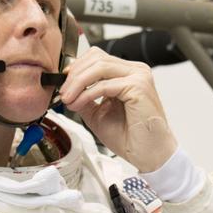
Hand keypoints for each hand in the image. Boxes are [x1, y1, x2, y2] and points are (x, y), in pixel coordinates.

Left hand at [59, 47, 177, 171]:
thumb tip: (67, 90)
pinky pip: (104, 85)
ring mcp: (139, 77)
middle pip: (97, 57)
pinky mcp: (138, 87)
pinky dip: (87, 94)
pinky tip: (79, 104)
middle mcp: (136, 71)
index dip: (78, 67)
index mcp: (128, 74)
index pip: (98, 57)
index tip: (64, 83)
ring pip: (99, 67)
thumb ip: (85, 98)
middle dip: (74, 74)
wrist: (149, 155)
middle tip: (63, 92)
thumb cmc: (131, 137)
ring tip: (68, 98)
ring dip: (78, 82)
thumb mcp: (98, 113)